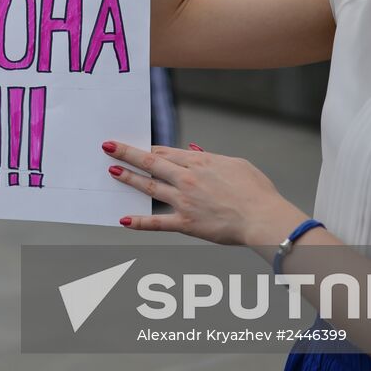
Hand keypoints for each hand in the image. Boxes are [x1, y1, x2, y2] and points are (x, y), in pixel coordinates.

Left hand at [104, 140, 306, 244]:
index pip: (165, 152)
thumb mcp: (236, 164)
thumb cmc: (256, 191)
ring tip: (112, 173)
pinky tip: (124, 220)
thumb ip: (211, 158)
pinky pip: (157, 223)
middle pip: (151, 162)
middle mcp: (187, 178)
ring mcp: (184, 201)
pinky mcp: (186, 223)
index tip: (136, 147)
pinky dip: (140, 222)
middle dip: (127, 154)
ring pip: (149, 187)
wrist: (262, 218)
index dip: (149, 149)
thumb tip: (194, 151)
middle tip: (108, 147)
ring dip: (129, 179)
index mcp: (200, 162)